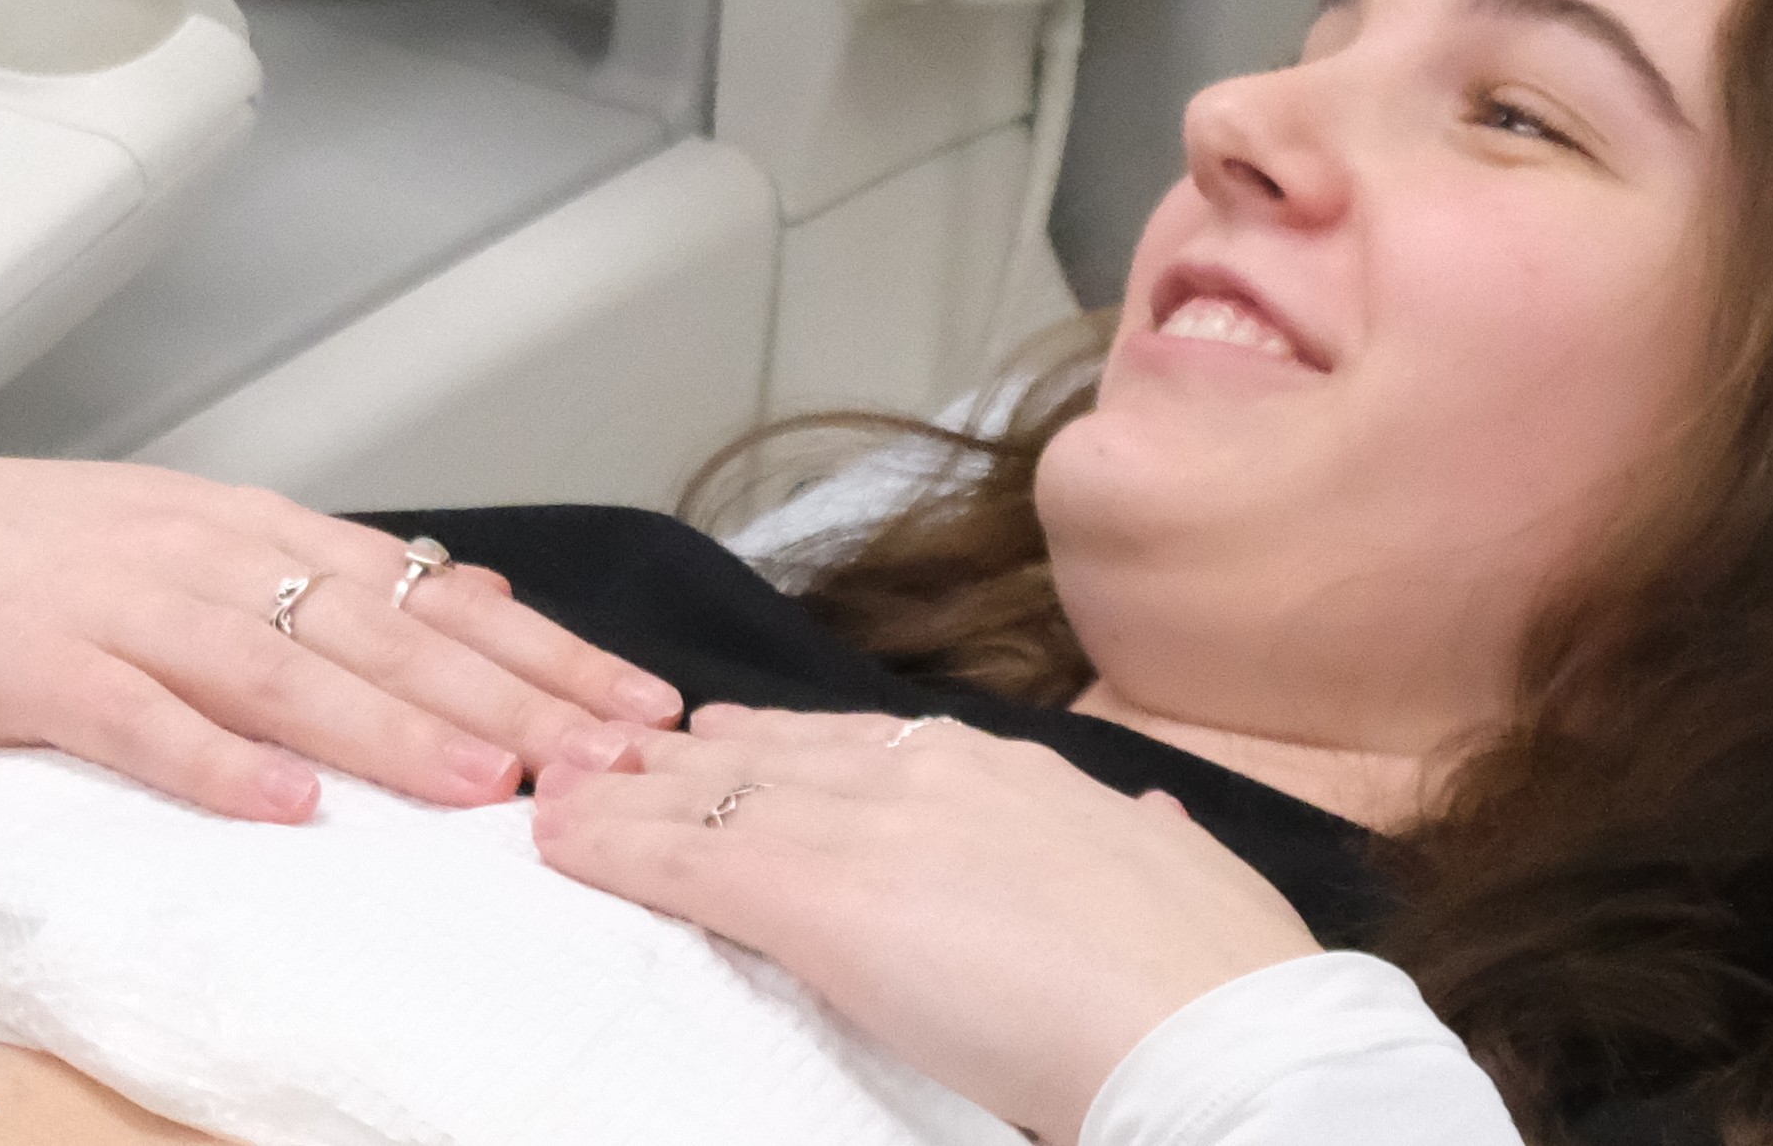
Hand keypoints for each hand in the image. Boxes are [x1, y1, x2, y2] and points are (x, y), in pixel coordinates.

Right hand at [0, 458, 681, 816]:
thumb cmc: (0, 563)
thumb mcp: (174, 543)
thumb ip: (311, 572)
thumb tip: (467, 589)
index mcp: (236, 525)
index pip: (420, 588)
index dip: (537, 647)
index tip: (636, 706)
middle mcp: (192, 553)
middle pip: (374, 628)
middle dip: (503, 696)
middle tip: (606, 759)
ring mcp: (110, 604)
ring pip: (275, 668)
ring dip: (386, 728)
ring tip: (482, 784)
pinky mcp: (28, 662)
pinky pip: (134, 716)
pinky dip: (210, 760)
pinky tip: (280, 804)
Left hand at [528, 708, 1316, 1143]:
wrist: (1214, 1035)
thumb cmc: (1215, 982)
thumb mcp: (1184, 873)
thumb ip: (1143, 834)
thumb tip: (1150, 812)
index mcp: (1015, 774)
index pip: (869, 741)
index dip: (786, 743)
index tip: (730, 738)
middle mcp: (931, 775)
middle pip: (774, 754)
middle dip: (683, 754)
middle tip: (605, 747)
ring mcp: (871, 829)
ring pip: (713, 794)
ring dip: (626, 793)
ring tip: (557, 790)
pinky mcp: (820, 900)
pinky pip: (690, 864)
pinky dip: (613, 849)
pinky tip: (560, 844)